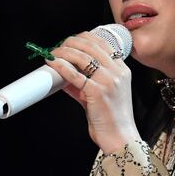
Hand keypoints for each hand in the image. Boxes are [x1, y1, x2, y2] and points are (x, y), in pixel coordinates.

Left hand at [44, 31, 140, 152]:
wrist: (120, 137)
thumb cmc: (112, 119)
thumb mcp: (102, 94)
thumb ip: (86, 82)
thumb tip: (65, 74)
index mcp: (122, 70)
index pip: (103, 43)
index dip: (84, 38)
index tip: (70, 41)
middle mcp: (117, 72)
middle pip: (91, 46)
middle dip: (71, 42)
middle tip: (58, 47)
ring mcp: (108, 81)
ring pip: (82, 57)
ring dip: (63, 52)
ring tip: (52, 54)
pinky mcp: (97, 92)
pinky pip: (74, 74)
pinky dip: (61, 66)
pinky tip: (53, 64)